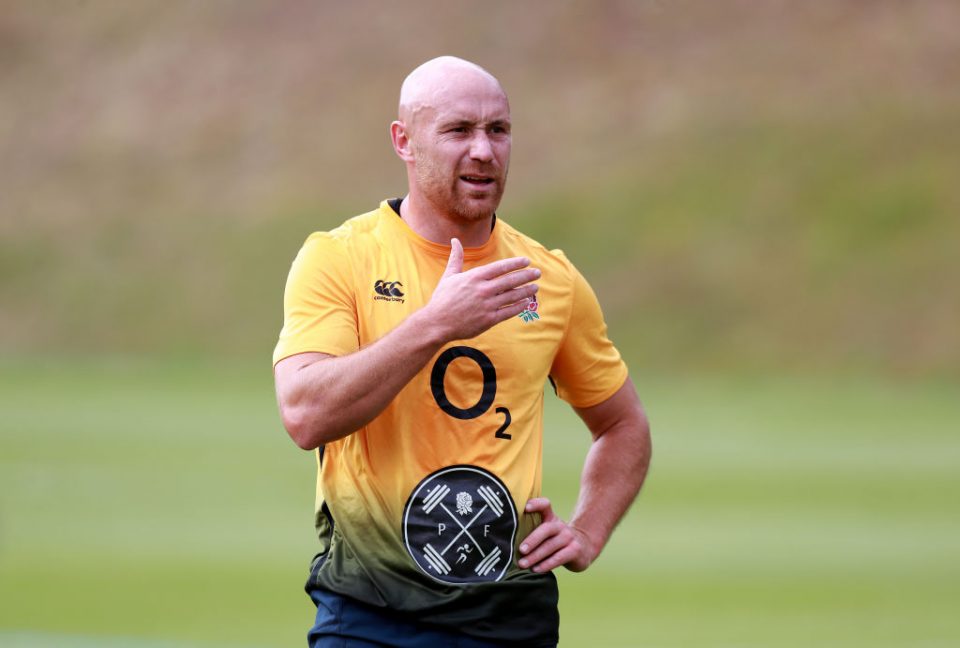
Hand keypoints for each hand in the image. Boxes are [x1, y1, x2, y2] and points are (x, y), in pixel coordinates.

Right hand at [425, 238, 539, 340]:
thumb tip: (454, 240)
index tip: (526, 261)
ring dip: (526, 291)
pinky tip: (526, 302)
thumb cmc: (442, 299)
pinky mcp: (488, 320)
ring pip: (512, 296)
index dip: (516, 263)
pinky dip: (519, 306)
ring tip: (536, 287)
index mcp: (475, 277)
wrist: (437, 323)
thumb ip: (456, 258)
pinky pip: (508, 311)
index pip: (500, 267)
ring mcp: (487, 305)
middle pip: (510, 280)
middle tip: (538, 273)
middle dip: (527, 276)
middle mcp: (483, 290)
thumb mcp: (449, 276)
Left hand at [517, 498, 595, 572]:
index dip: (536, 504)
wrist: (583, 547)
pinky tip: (536, 569)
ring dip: (535, 556)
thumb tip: (506, 540)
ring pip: (550, 546)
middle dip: (532, 540)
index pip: (545, 505)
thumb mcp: (547, 531)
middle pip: (546, 529)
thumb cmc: (555, 540)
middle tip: (521, 550)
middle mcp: (560, 525)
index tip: (525, 508)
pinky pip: (559, 557)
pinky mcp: (575, 550)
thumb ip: (532, 530)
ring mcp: (569, 537)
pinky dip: (546, 564)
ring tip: (523, 564)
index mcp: (551, 518)